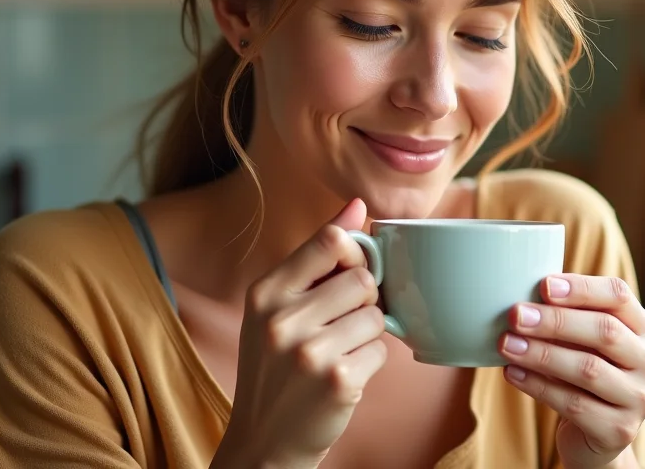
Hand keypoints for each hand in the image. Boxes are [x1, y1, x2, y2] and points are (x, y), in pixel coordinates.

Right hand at [216, 199, 386, 468]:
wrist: (263, 439)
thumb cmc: (277, 365)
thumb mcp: (278, 307)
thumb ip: (316, 255)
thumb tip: (357, 204)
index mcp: (266, 292)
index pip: (330, 240)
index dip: (354, 253)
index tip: (348, 273)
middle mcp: (281, 319)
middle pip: (362, 278)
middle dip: (363, 301)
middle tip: (342, 323)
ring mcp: (309, 352)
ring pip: (376, 316)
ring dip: (369, 334)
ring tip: (340, 351)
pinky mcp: (337, 382)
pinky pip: (380, 351)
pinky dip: (370, 362)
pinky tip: (345, 375)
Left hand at [499, 274, 644, 468]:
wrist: (592, 437)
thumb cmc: (580, 373)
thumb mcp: (580, 341)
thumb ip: (564, 316)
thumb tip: (522, 300)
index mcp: (643, 327)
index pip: (618, 295)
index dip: (582, 288)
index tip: (543, 285)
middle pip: (605, 331)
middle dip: (555, 321)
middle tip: (516, 315)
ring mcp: (639, 398)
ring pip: (588, 369)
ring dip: (542, 354)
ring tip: (507, 345)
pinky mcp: (619, 431)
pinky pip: (574, 405)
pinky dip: (538, 386)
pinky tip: (512, 373)